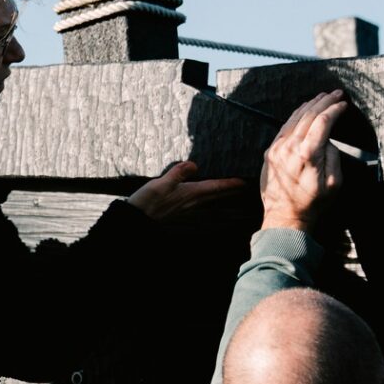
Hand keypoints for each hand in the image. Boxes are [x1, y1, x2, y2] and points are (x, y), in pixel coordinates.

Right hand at [126, 161, 245, 222]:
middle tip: (246, 186)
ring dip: (222, 195)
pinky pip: (200, 201)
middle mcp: (192, 201)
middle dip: (231, 190)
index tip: (245, 181)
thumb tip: (193, 164)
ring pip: (210, 199)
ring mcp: (186, 206)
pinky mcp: (179, 208)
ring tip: (232, 191)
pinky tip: (206, 196)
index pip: (215, 187)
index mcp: (191, 193)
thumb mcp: (161, 184)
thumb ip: (177, 174)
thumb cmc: (148, 201)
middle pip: (216, 195)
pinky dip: (209, 197)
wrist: (136, 219)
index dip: (231, 184)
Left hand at [259, 89, 346, 231]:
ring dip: (309, 106)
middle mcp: (289, 147)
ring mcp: (277, 148)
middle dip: (324, 102)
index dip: (334, 110)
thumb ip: (333, 156)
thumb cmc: (313, 203)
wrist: (285, 216)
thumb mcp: (334, 182)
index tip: (343, 104)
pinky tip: (303, 111)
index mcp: (307, 154)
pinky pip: (284, 128)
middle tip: (336, 94)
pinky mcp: (270, 152)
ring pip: (294, 118)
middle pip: (308, 115)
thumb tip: (327, 140)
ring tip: (322, 97)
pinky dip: (295, 116)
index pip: (322, 122)